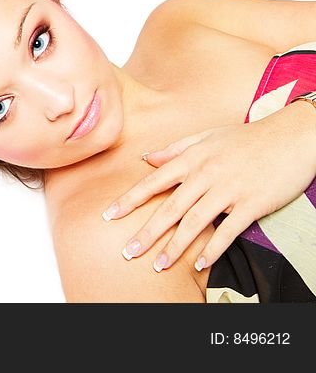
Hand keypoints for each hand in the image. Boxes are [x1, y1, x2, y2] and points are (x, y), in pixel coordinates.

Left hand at [101, 104, 315, 272]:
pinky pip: (229, 231)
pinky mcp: (252, 204)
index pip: (153, 182)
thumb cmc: (247, 137)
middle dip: (147, 232)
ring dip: (175, 246)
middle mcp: (206, 174)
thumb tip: (146, 158)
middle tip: (128, 251)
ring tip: (159, 264)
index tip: (109, 216)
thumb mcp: (207, 136)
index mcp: (192, 158)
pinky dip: (214, 248)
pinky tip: (200, 263)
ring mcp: (229, 190)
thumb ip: (175, 149)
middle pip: (169, 208)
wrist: (292, 136)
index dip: (129, 201)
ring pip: (195, 223)